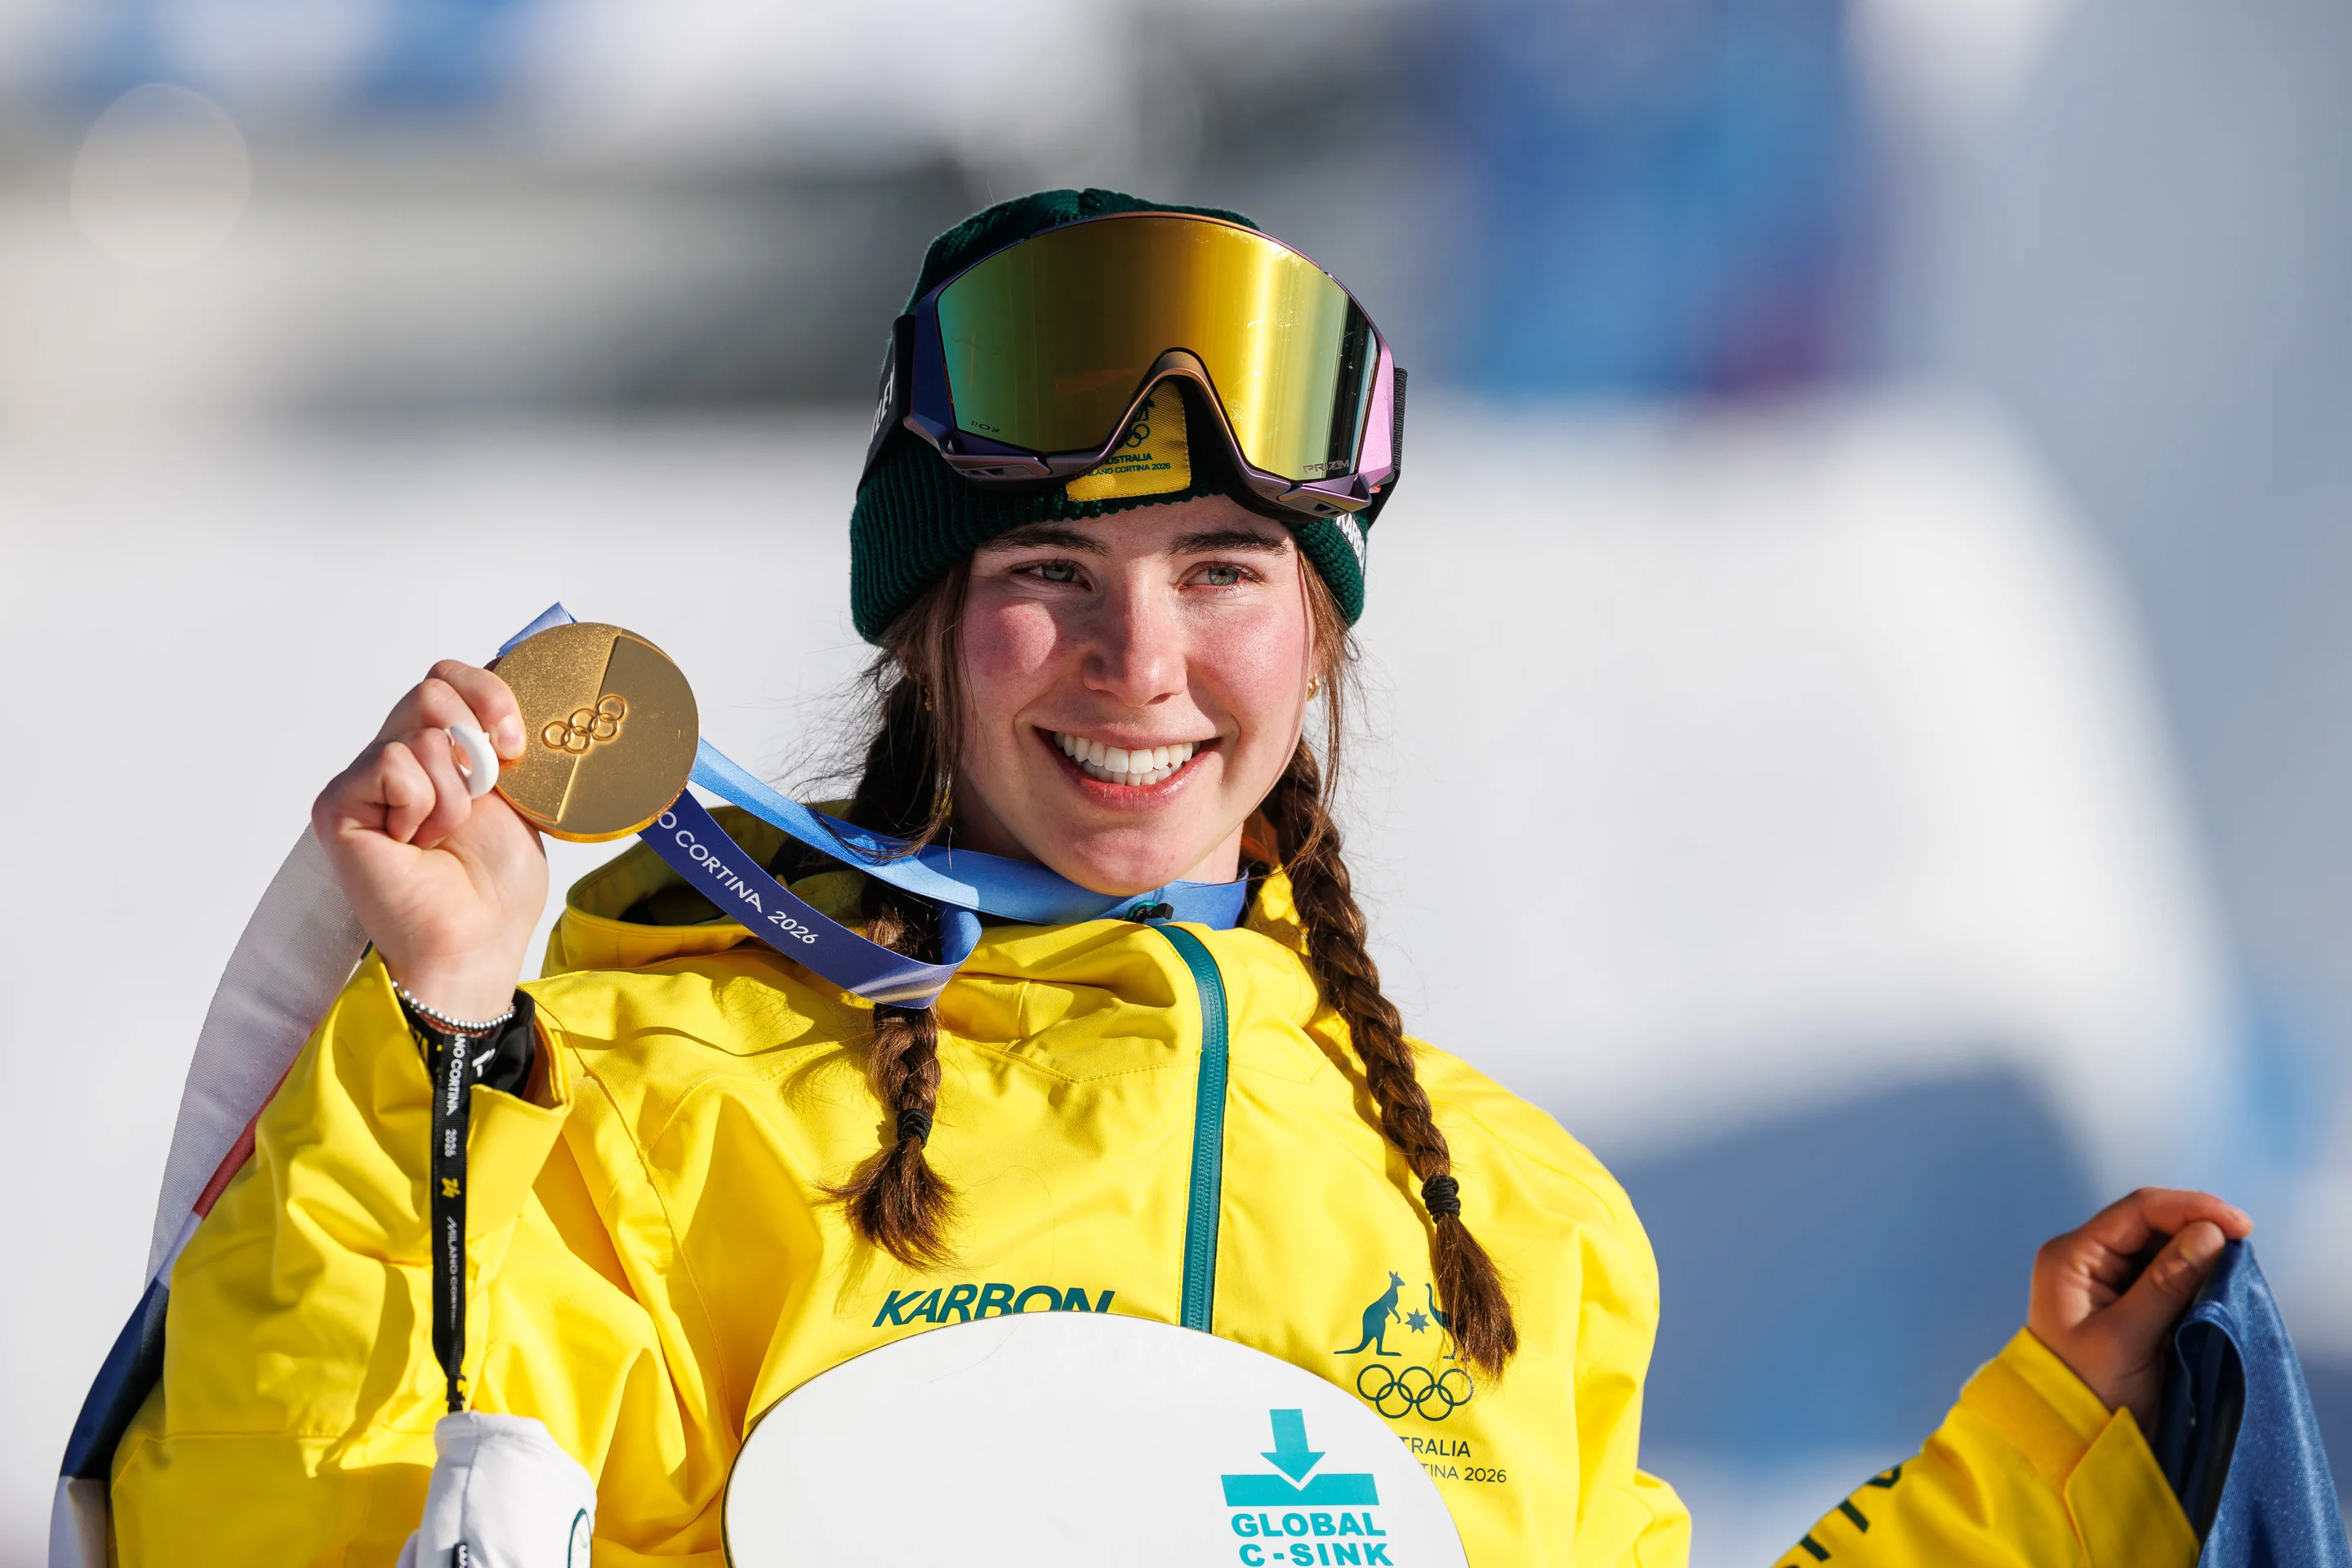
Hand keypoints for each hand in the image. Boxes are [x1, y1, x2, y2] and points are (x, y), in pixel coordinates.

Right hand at [311, 660, 546, 1020]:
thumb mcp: (517, 791)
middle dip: (476, 747)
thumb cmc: (496, 882)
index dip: (489, 693)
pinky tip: (412, 844)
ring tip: (441, 837)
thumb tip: (510, 671)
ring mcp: (363, 779)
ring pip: (419, 730)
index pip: (448, 676)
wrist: (478, 937)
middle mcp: (395, 757)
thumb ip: (499, 735)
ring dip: (453, 792)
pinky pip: (393, 763)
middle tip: (478, 801)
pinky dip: (423, 805)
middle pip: (433, 690)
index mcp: (438, 751)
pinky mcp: (339, 803)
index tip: (515, 743)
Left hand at [2028, 1187, 2253, 1433]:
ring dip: (2199, 1254)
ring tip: (2234, 1267)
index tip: (2239, 1225)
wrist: (2070, 1440)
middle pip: (2151, 1224)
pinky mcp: (2128, 1303)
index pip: (2137, 1212)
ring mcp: (2107, 1280)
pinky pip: (2167, 1275)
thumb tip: (2209, 1234)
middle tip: (2244, 1247)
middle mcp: (2086, 1259)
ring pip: (2163, 1248)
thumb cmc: (2086, 1391)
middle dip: (2197, 1229)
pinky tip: (2218, 1284)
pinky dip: (2195, 1277)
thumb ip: (2166, 1284)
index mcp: (2071, 1256)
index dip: (2190, 1209)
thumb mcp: (2126, 1337)